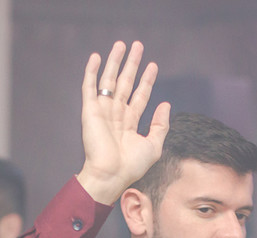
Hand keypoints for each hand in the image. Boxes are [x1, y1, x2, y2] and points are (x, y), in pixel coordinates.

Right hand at [76, 41, 171, 204]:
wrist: (111, 174)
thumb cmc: (131, 166)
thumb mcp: (153, 145)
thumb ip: (160, 125)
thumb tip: (166, 105)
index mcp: (130, 122)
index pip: (140, 96)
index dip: (146, 80)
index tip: (153, 65)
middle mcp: (116, 114)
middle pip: (125, 83)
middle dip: (131, 65)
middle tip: (138, 46)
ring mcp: (103, 111)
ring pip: (109, 81)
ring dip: (114, 62)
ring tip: (121, 44)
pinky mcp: (90, 111)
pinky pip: (90, 88)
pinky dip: (92, 72)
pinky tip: (96, 57)